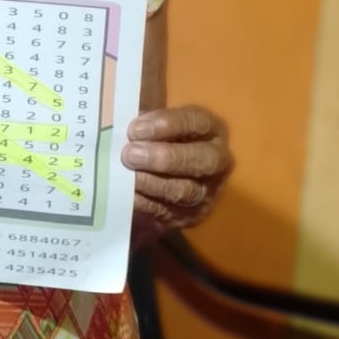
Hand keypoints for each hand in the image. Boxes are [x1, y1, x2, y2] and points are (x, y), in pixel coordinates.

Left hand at [122, 104, 232, 241]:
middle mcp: (216, 161)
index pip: (198, 122)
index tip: (136, 129)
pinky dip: (141, 201)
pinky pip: (165, 211)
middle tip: (130, 154)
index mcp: (211, 130)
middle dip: (163, 157)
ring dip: (150, 182)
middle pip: (200, 160)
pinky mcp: (187, 217)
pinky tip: (124, 192)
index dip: (168, 124)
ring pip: (183, 190)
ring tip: (125, 172)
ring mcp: (204, 192)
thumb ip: (145, 122)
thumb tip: (122, 123)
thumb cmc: (156, 140)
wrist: (161, 179)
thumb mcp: (156, 125)